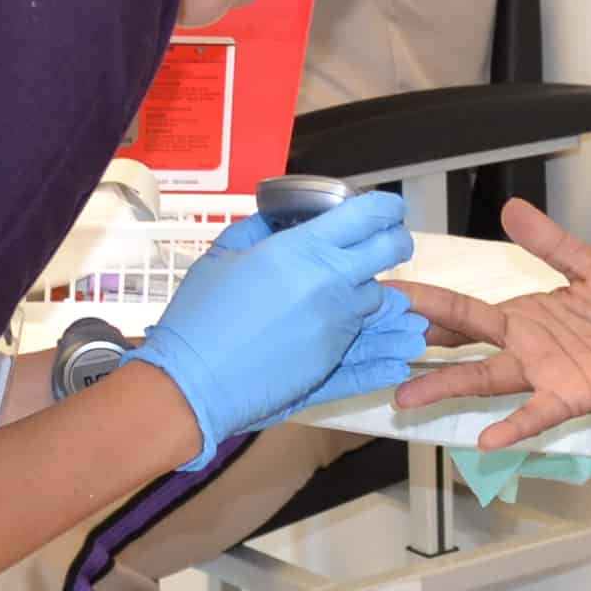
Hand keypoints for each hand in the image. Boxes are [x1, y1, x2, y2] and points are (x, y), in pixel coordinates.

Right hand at [130, 194, 426, 464]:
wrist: (191, 382)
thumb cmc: (199, 318)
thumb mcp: (222, 255)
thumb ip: (259, 228)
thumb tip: (280, 216)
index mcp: (302, 251)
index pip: (366, 218)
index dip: (385, 208)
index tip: (388, 209)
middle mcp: (329, 285)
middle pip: (388, 254)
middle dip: (394, 242)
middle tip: (388, 243)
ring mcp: (336, 327)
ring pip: (378, 302)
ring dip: (378, 296)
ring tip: (378, 297)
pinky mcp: (333, 363)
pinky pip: (371, 353)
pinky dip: (386, 354)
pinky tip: (399, 357)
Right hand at [393, 201, 590, 449]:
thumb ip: (550, 243)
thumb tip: (511, 207)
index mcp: (523, 314)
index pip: (464, 310)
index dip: (426, 303)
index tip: (384, 295)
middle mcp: (524, 347)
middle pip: (462, 345)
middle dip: (417, 343)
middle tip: (373, 341)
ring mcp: (543, 374)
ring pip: (484, 380)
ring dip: (445, 389)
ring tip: (405, 400)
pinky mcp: (571, 396)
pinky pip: (536, 413)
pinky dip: (513, 426)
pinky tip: (486, 439)